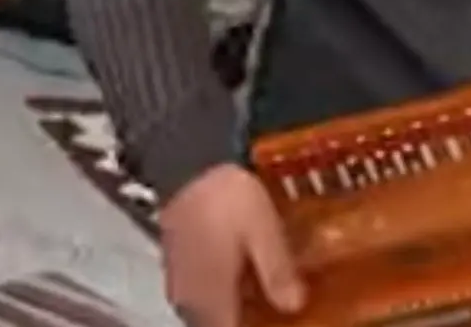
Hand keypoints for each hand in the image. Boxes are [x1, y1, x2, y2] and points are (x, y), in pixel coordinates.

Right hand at [160, 163, 304, 326]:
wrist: (186, 161)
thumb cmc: (227, 199)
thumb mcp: (263, 232)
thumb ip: (278, 273)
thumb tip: (293, 306)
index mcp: (210, 301)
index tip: (281, 319)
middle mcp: (189, 300)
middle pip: (221, 324)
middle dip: (249, 318)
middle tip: (282, 304)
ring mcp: (180, 281)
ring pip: (211, 310)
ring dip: (237, 305)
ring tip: (270, 289)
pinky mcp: (177, 261)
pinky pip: (204, 292)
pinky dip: (226, 289)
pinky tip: (247, 271)